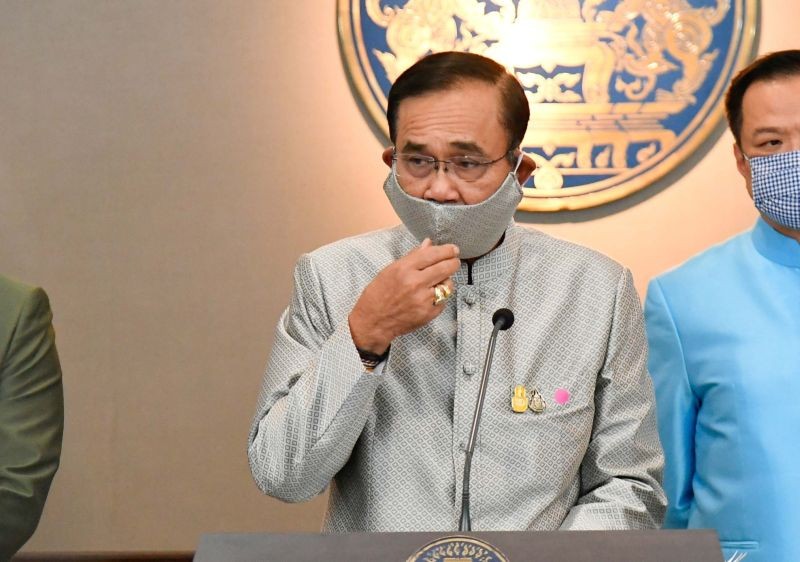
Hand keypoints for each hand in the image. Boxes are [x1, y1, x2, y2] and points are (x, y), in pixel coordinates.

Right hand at [349, 239, 459, 354]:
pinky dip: (439, 297)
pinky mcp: (428, 313)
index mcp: (404, 269)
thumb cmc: (379, 294)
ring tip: (437, 282)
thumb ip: (412, 257)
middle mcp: (415, 283)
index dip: (447, 250)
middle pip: (446, 268)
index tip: (453, 249)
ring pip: (448, 285)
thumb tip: (429, 244)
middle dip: (453, 262)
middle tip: (454, 261)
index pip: (433, 254)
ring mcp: (423, 299)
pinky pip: (443, 301)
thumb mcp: (390, 270)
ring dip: (446, 281)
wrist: (373, 321)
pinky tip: (429, 297)